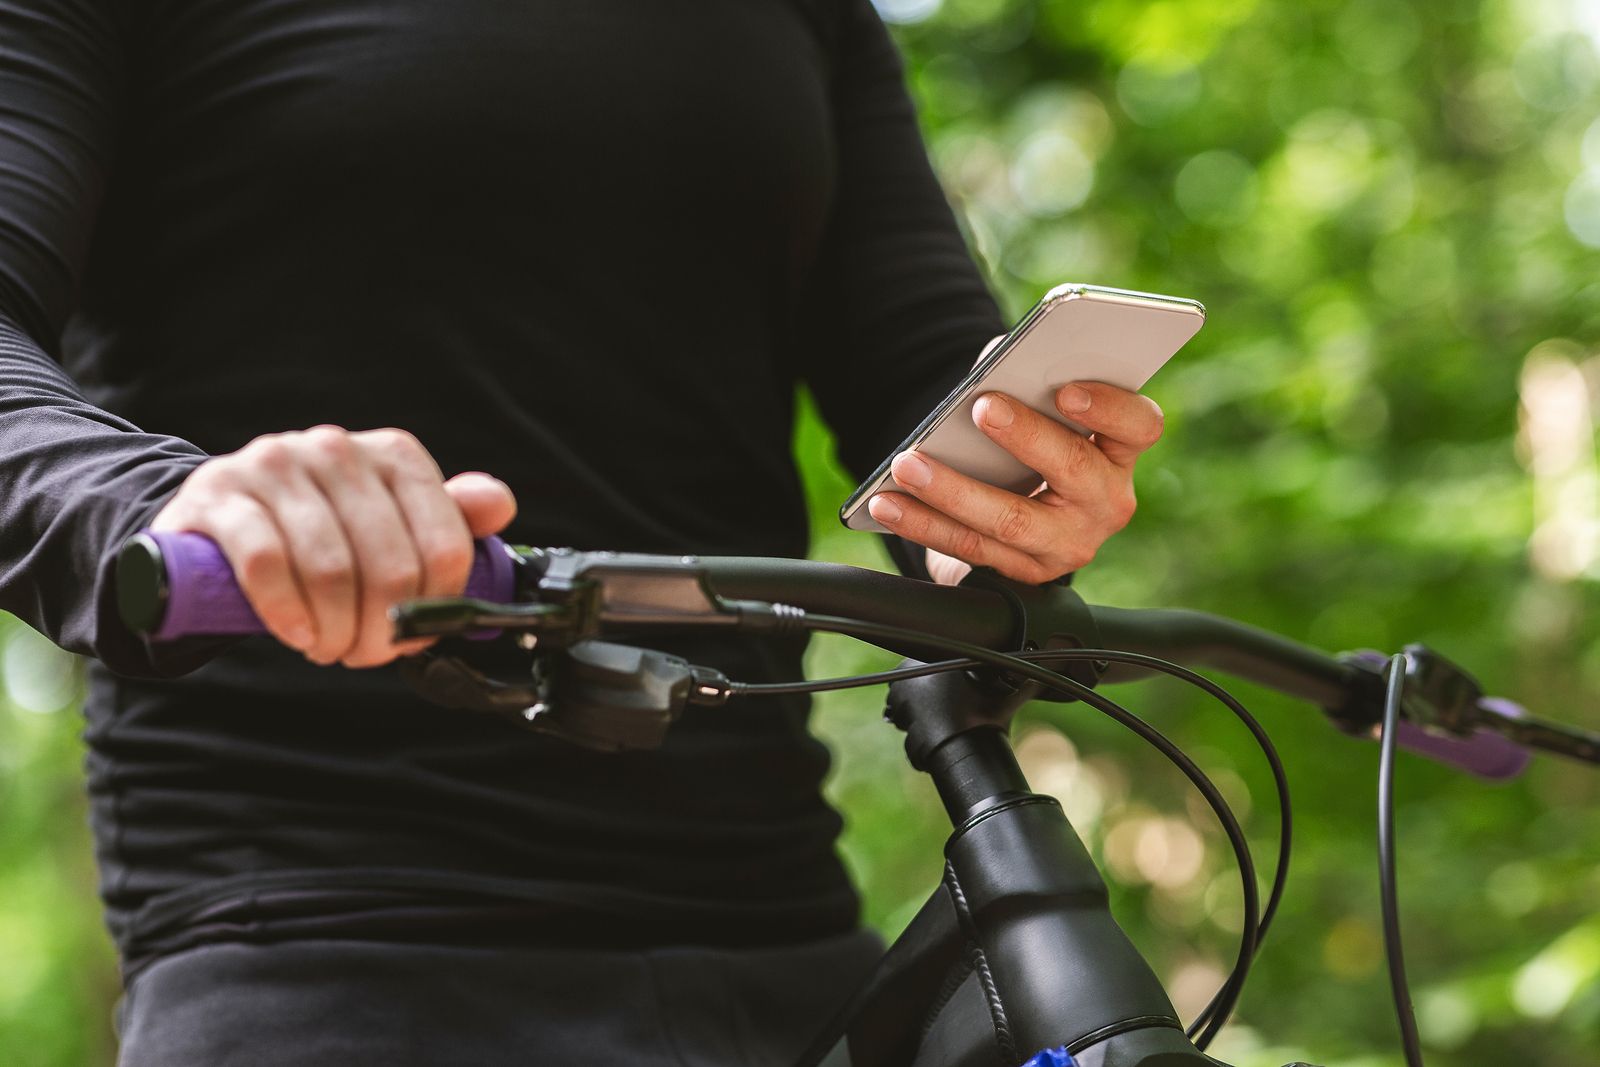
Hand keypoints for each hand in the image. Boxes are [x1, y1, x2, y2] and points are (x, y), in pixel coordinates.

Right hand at [150, 426, 516, 666]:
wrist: (216, 519)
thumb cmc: (321, 530)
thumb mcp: (388, 521)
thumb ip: (447, 518)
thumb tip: (499, 505)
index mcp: (394, 455)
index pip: (445, 546)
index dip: (435, 608)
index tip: (413, 638)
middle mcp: (338, 448)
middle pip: (391, 564)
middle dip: (382, 629)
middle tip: (364, 654)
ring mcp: (275, 464)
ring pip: (331, 569)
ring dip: (335, 630)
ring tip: (328, 647)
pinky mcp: (220, 494)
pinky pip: (267, 564)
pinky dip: (287, 613)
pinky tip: (296, 634)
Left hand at [866, 382, 1163, 585]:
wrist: (1017, 512)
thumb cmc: (1028, 441)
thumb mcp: (1033, 405)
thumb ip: (1025, 378)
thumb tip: (995, 365)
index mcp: (1119, 451)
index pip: (1139, 425)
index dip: (1109, 407)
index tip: (1066, 389)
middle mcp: (1105, 501)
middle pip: (1073, 468)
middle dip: (1024, 436)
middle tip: (980, 407)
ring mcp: (1069, 543)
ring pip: (1012, 519)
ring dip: (952, 490)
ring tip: (908, 464)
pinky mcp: (1026, 572)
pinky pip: (973, 549)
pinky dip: (925, 524)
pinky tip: (888, 504)